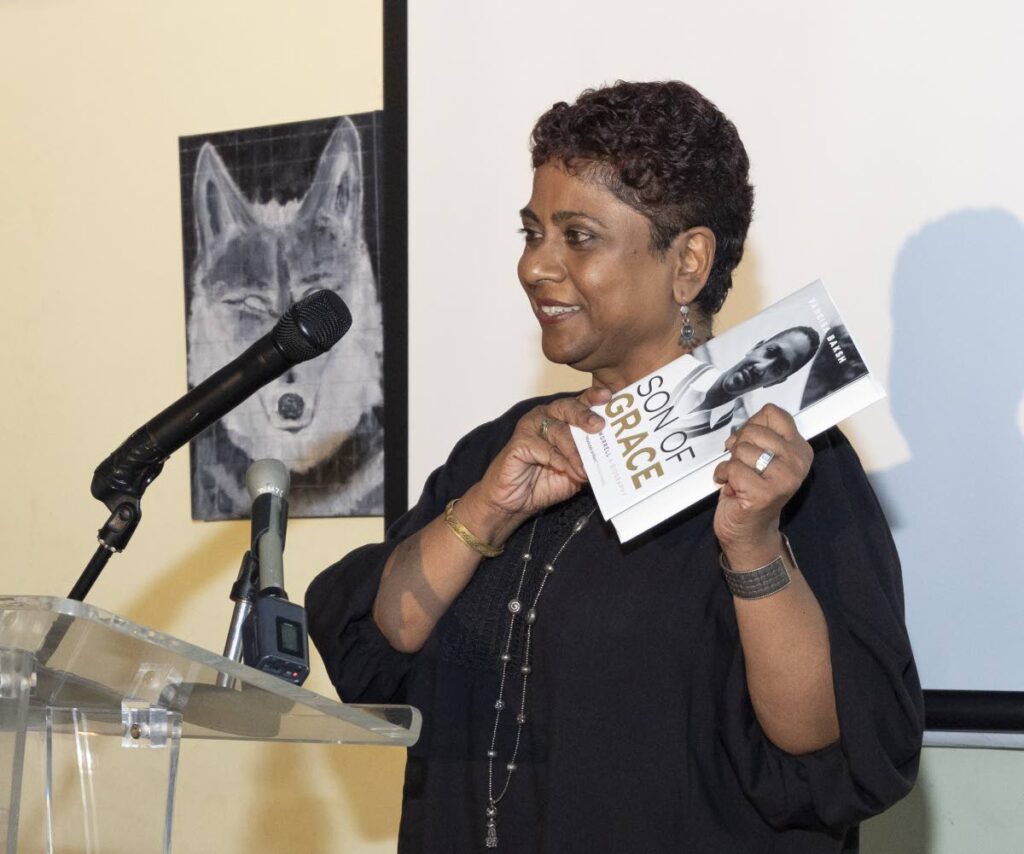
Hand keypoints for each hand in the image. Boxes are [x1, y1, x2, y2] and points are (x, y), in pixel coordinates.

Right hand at [470, 387, 610, 535]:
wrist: (514, 502)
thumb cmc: (542, 484)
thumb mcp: (575, 472)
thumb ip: (590, 461)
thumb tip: (612, 457)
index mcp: (562, 419)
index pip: (580, 403)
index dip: (593, 398)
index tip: (607, 396)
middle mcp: (546, 417)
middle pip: (568, 408)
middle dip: (585, 416)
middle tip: (599, 426)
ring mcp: (531, 427)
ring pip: (558, 430)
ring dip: (575, 452)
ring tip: (584, 470)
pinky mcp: (519, 442)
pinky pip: (544, 448)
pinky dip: (559, 461)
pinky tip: (568, 471)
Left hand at [712, 404, 811, 563]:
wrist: (750, 532)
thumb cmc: (752, 491)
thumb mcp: (763, 457)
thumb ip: (760, 435)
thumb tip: (745, 424)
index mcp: (799, 449)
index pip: (772, 413)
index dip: (751, 425)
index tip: (750, 443)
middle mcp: (797, 462)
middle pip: (753, 430)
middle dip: (738, 446)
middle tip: (741, 464)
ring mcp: (783, 479)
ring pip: (741, 449)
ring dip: (731, 463)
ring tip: (738, 478)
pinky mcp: (764, 493)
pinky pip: (732, 468)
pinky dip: (723, 476)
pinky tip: (731, 487)